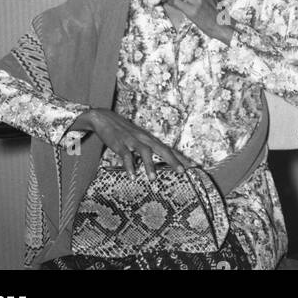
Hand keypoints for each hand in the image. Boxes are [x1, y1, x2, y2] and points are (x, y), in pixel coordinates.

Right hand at [69, 109, 194, 178]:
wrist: (105, 119)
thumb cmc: (124, 132)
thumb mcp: (139, 139)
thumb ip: (148, 149)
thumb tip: (158, 161)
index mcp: (150, 139)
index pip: (169, 149)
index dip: (181, 158)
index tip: (193, 166)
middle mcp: (144, 139)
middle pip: (162, 149)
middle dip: (173, 160)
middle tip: (182, 172)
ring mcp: (132, 141)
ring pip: (145, 152)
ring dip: (149, 165)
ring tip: (153, 179)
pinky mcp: (120, 144)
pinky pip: (126, 155)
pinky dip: (129, 166)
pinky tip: (132, 175)